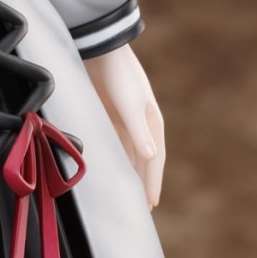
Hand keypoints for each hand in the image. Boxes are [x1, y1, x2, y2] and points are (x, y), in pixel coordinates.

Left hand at [85, 43, 165, 208]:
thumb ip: (139, 132)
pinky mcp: (111, 116)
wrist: (102, 51)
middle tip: (142, 206)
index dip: (153, 181)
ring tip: (129, 193)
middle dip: (144, 182)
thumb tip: (151, 156)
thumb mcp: (130, 105)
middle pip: (145, 160)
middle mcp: (142, 124)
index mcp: (152, 122)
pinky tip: (113, 170)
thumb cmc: (119, 76)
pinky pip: (117, 145)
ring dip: (132, 172)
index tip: (150, 202)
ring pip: (131, 154)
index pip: (155, 159)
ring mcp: (126, 121)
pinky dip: (117, 159)